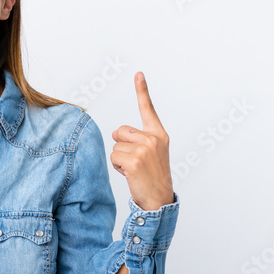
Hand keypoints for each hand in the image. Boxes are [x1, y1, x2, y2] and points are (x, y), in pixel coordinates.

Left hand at [110, 72, 173, 210]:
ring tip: (134, 169)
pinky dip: (118, 167)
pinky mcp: (133, 160)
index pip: (148, 109)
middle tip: (136, 161)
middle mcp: (153, 139)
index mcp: (159, 134)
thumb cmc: (153, 176)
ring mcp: (144, 149)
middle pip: (120, 131)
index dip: (142, 90)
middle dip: (122, 145)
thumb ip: (138, 139)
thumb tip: (116, 133)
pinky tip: (131, 174)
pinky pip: (113, 156)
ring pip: (115, 145)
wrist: (159, 199)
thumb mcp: (152, 153)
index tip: (138, 74)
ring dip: (120, 159)